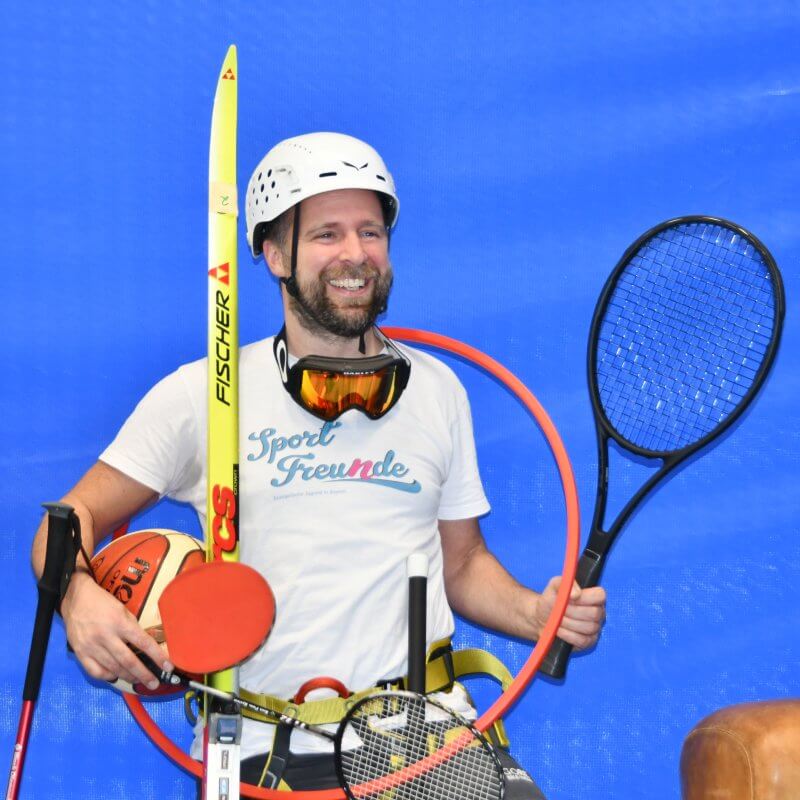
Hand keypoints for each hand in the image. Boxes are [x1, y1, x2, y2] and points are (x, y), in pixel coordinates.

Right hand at [61, 571, 172, 689]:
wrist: (76, 599)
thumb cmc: (103, 603)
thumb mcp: (123, 610)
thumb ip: (132, 628)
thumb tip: (144, 646)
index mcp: (120, 623)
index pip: (143, 643)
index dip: (157, 656)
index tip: (168, 667)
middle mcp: (106, 636)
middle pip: (128, 661)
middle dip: (144, 674)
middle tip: (154, 683)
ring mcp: (91, 647)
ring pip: (113, 668)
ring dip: (128, 677)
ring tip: (139, 681)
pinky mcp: (80, 653)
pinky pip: (95, 671)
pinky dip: (108, 677)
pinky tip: (116, 677)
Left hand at [534, 576, 605, 649]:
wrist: (541, 618)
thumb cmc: (551, 600)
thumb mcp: (554, 586)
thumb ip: (565, 583)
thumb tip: (576, 593)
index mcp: (593, 597)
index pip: (600, 595)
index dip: (586, 597)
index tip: (570, 598)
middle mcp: (598, 612)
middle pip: (594, 613)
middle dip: (573, 612)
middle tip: (560, 610)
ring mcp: (595, 628)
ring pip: (589, 627)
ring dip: (569, 623)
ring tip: (557, 619)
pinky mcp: (588, 642)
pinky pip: (583, 640)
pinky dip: (568, 635)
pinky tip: (559, 630)